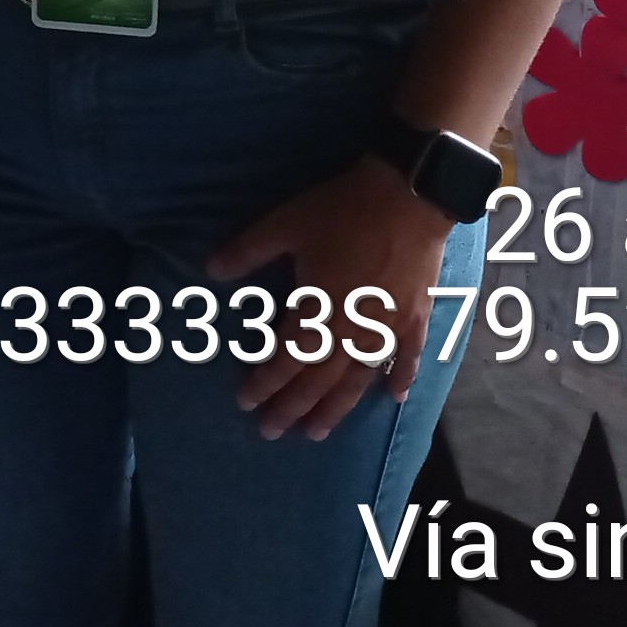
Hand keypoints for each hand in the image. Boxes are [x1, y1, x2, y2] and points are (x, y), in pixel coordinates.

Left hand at [207, 158, 459, 439]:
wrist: (409, 193)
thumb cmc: (343, 209)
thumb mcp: (285, 223)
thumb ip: (248, 250)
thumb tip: (210, 270)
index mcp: (318, 310)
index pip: (286, 359)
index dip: (265, 383)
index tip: (246, 404)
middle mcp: (352, 331)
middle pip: (319, 380)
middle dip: (293, 407)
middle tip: (272, 431)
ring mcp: (387, 328)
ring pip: (358, 380)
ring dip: (337, 408)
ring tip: (319, 432)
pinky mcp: (416, 316)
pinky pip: (408, 356)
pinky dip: (400, 378)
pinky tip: (394, 398)